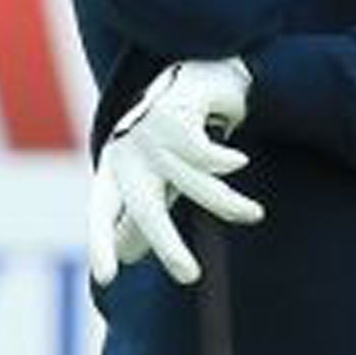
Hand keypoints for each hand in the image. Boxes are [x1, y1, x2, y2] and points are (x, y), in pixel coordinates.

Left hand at [89, 58, 262, 285]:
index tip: (106, 278)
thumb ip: (140, 213)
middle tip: (190, 277)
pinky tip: (237, 160)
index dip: (102, 242)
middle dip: (167, 243)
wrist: (198, 76)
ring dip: (227, 203)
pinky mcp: (175, 113)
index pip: (103, 212)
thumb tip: (126, 255)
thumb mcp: (155, 177)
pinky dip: (226, 162)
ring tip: (253, 215)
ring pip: (190, 182)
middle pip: (147, 206)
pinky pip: (206, 155)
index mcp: (115, 169)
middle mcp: (127, 150)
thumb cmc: (172, 137)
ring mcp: (151, 131)